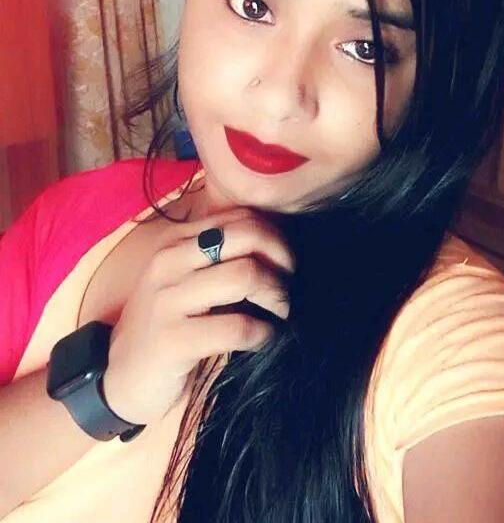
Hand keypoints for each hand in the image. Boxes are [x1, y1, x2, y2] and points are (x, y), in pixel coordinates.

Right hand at [102, 207, 294, 425]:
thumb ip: (221, 259)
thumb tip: (280, 249)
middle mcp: (168, 262)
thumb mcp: (188, 281)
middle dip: (282, 259)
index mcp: (176, 241)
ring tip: (278, 314)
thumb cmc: (167, 324)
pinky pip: (237, 326)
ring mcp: (167, 299)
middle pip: (247, 237)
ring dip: (276, 296)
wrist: (122, 378)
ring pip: (244, 275)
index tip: (285, 264)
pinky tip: (263, 338)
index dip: (275, 237)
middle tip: (288, 286)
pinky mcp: (172, 340)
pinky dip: (262, 333)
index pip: (240, 217)